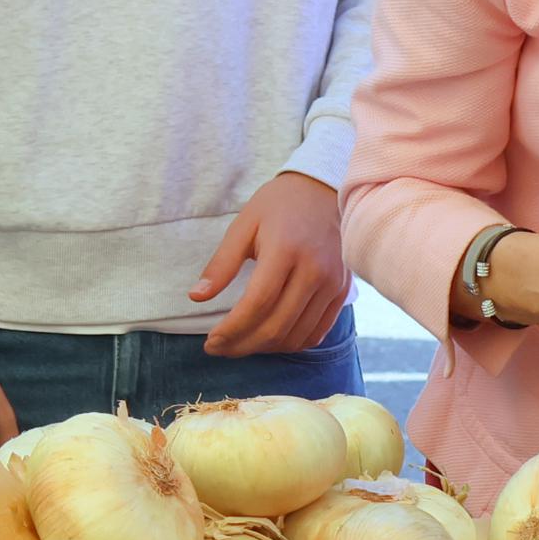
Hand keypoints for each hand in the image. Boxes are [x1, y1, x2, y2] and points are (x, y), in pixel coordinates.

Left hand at [191, 171, 353, 355]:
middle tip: (218, 348)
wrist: (324, 190)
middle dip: (241, 346)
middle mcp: (314, 271)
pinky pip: (316, 333)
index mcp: (286, 250)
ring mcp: (332, 284)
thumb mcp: (244, 225)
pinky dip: (290, 344)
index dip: (231, 330)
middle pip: (276, 327)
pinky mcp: (342, 292)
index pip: (257, 304)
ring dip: (264, 349)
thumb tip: (196, 297)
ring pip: (295, 336)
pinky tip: (268, 339)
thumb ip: (221, 264)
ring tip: (240, 344)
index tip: (210, 341)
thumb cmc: (278, 205)